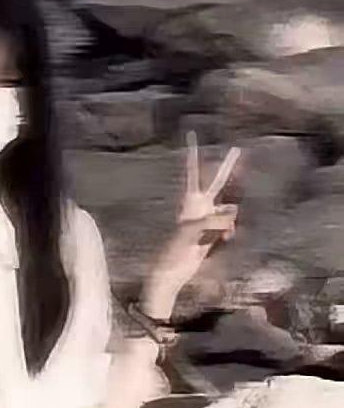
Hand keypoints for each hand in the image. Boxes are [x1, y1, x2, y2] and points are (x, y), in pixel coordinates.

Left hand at [143, 132, 240, 318]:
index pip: (193, 174)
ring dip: (227, 222)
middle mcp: (199, 208)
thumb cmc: (174, 249)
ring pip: (229, 212)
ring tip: (214, 236)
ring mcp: (207, 221)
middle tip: (237, 149)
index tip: (191, 135)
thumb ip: (212, 222)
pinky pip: (229, 228)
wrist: (171, 271)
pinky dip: (228, 233)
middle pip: (217, 183)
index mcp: (189, 202)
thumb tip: (231, 217)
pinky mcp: (213, 235)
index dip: (193, 156)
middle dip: (227, 168)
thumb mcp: (192, 232)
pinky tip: (221, 241)